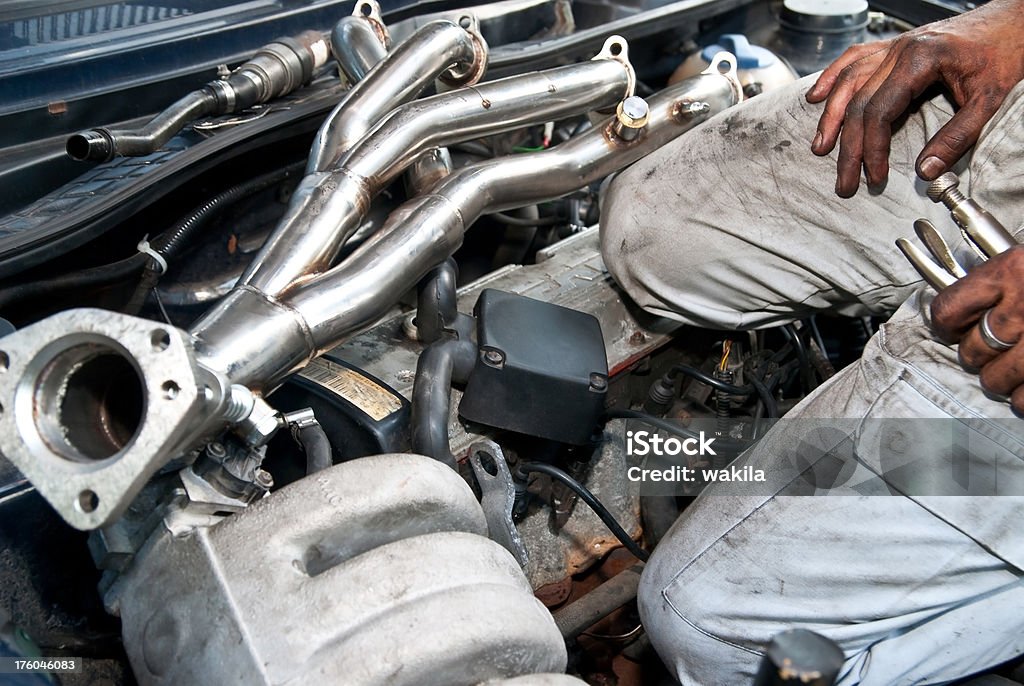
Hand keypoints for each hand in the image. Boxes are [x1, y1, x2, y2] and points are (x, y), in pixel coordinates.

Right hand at [805, 0, 1023, 197]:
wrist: (1017, 18)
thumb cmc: (1007, 51)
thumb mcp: (989, 100)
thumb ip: (957, 137)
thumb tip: (925, 171)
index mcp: (921, 60)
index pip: (880, 111)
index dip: (873, 149)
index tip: (875, 177)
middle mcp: (900, 51)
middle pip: (859, 103)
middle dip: (848, 146)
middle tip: (844, 181)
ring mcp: (895, 46)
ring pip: (850, 81)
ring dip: (831, 116)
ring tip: (821, 146)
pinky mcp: (896, 46)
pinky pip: (854, 59)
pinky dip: (833, 77)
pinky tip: (817, 96)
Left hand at [930, 246, 1023, 412]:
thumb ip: (996, 284)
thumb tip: (958, 314)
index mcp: (1010, 271)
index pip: (947, 309)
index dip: (946, 326)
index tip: (954, 331)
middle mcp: (1023, 305)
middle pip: (971, 352)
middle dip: (977, 357)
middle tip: (992, 353)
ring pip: (995, 380)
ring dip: (1001, 381)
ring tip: (1015, 371)